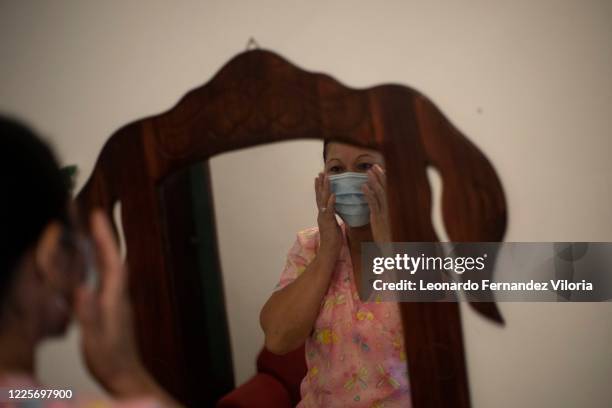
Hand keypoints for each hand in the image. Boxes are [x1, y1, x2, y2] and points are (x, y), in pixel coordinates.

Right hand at [74, 211, 159, 398]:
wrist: (125, 374)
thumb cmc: (110, 359)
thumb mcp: (96, 338)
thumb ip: (90, 314)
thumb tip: (83, 289)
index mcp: (115, 298)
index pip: (112, 260)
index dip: (105, 237)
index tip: (98, 216)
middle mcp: (119, 295)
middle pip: (113, 258)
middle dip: (105, 235)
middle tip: (96, 214)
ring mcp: (118, 300)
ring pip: (112, 266)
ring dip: (103, 247)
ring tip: (93, 230)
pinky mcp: (114, 306)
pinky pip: (107, 276)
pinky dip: (100, 263)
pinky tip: (92, 263)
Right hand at [315, 172, 342, 257]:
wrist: (328, 251)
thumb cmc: (333, 240)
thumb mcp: (333, 225)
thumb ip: (332, 217)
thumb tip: (335, 211)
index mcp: (323, 215)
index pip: (321, 198)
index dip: (320, 188)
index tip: (320, 178)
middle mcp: (321, 214)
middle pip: (320, 196)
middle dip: (320, 184)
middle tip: (320, 173)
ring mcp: (324, 217)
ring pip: (323, 200)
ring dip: (325, 189)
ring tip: (326, 178)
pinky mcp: (328, 222)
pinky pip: (330, 210)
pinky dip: (331, 202)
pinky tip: (333, 194)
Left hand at [362, 164, 391, 243]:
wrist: (393, 249)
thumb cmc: (390, 236)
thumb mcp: (388, 222)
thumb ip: (385, 212)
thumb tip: (381, 203)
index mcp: (393, 208)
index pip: (389, 190)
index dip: (385, 179)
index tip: (380, 169)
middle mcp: (391, 208)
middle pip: (385, 188)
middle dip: (380, 176)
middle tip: (374, 166)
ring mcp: (385, 212)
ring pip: (380, 193)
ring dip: (374, 181)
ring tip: (368, 171)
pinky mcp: (379, 218)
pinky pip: (373, 204)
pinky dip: (369, 194)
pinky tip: (364, 186)